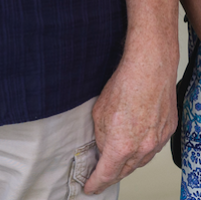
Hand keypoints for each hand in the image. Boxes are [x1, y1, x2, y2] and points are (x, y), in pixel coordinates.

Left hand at [83, 46, 176, 194]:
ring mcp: (157, 141)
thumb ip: (100, 136)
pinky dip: (143, 147)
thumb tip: (104, 146)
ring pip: (141, 161)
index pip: (106, 174)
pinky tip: (137, 139)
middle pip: (125, 171)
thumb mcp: (99, 112)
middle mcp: (141, 149)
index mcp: (120, 146)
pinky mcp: (167, 131)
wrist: (150, 69)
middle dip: (112, 174)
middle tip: (102, 176)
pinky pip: (153, 146)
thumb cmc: (125, 85)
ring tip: (119, 158)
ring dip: (129, 161)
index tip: (90, 188)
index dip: (96, 183)